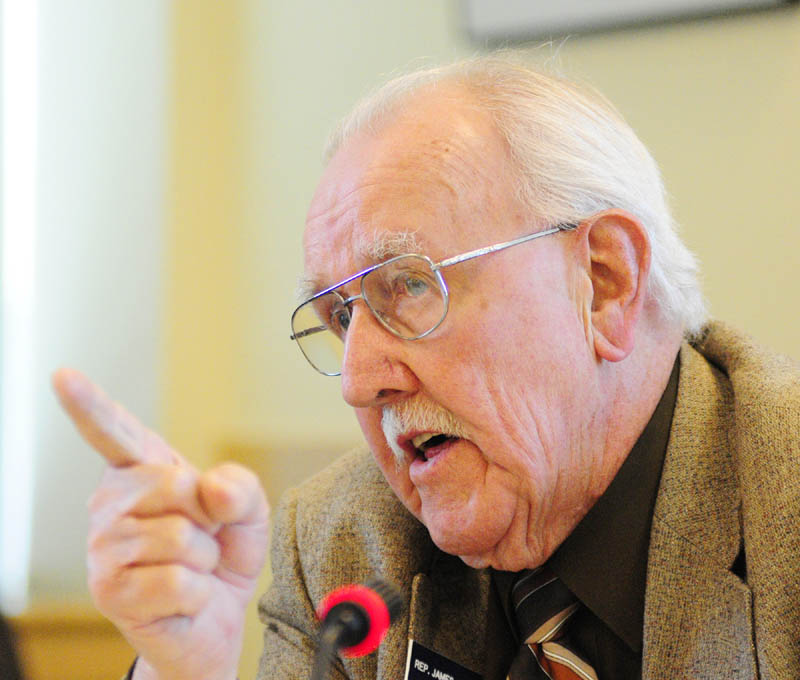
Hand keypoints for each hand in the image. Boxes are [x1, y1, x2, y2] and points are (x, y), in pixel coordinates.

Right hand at [52, 369, 269, 679]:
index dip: (89, 404)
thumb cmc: (224, 555)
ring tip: (192, 567)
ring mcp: (104, 548)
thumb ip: (239, 487)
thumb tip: (209, 488)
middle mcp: (112, 503)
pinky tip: (183, 597)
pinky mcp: (109, 591)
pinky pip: (176, 581)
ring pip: (180, 536)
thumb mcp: (248, 512)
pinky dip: (197, 591)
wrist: (215, 619)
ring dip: (205, 558)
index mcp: (142, 472)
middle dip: (207, 516)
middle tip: (201, 537)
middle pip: (174, 484)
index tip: (63, 376)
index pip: (115, 432)